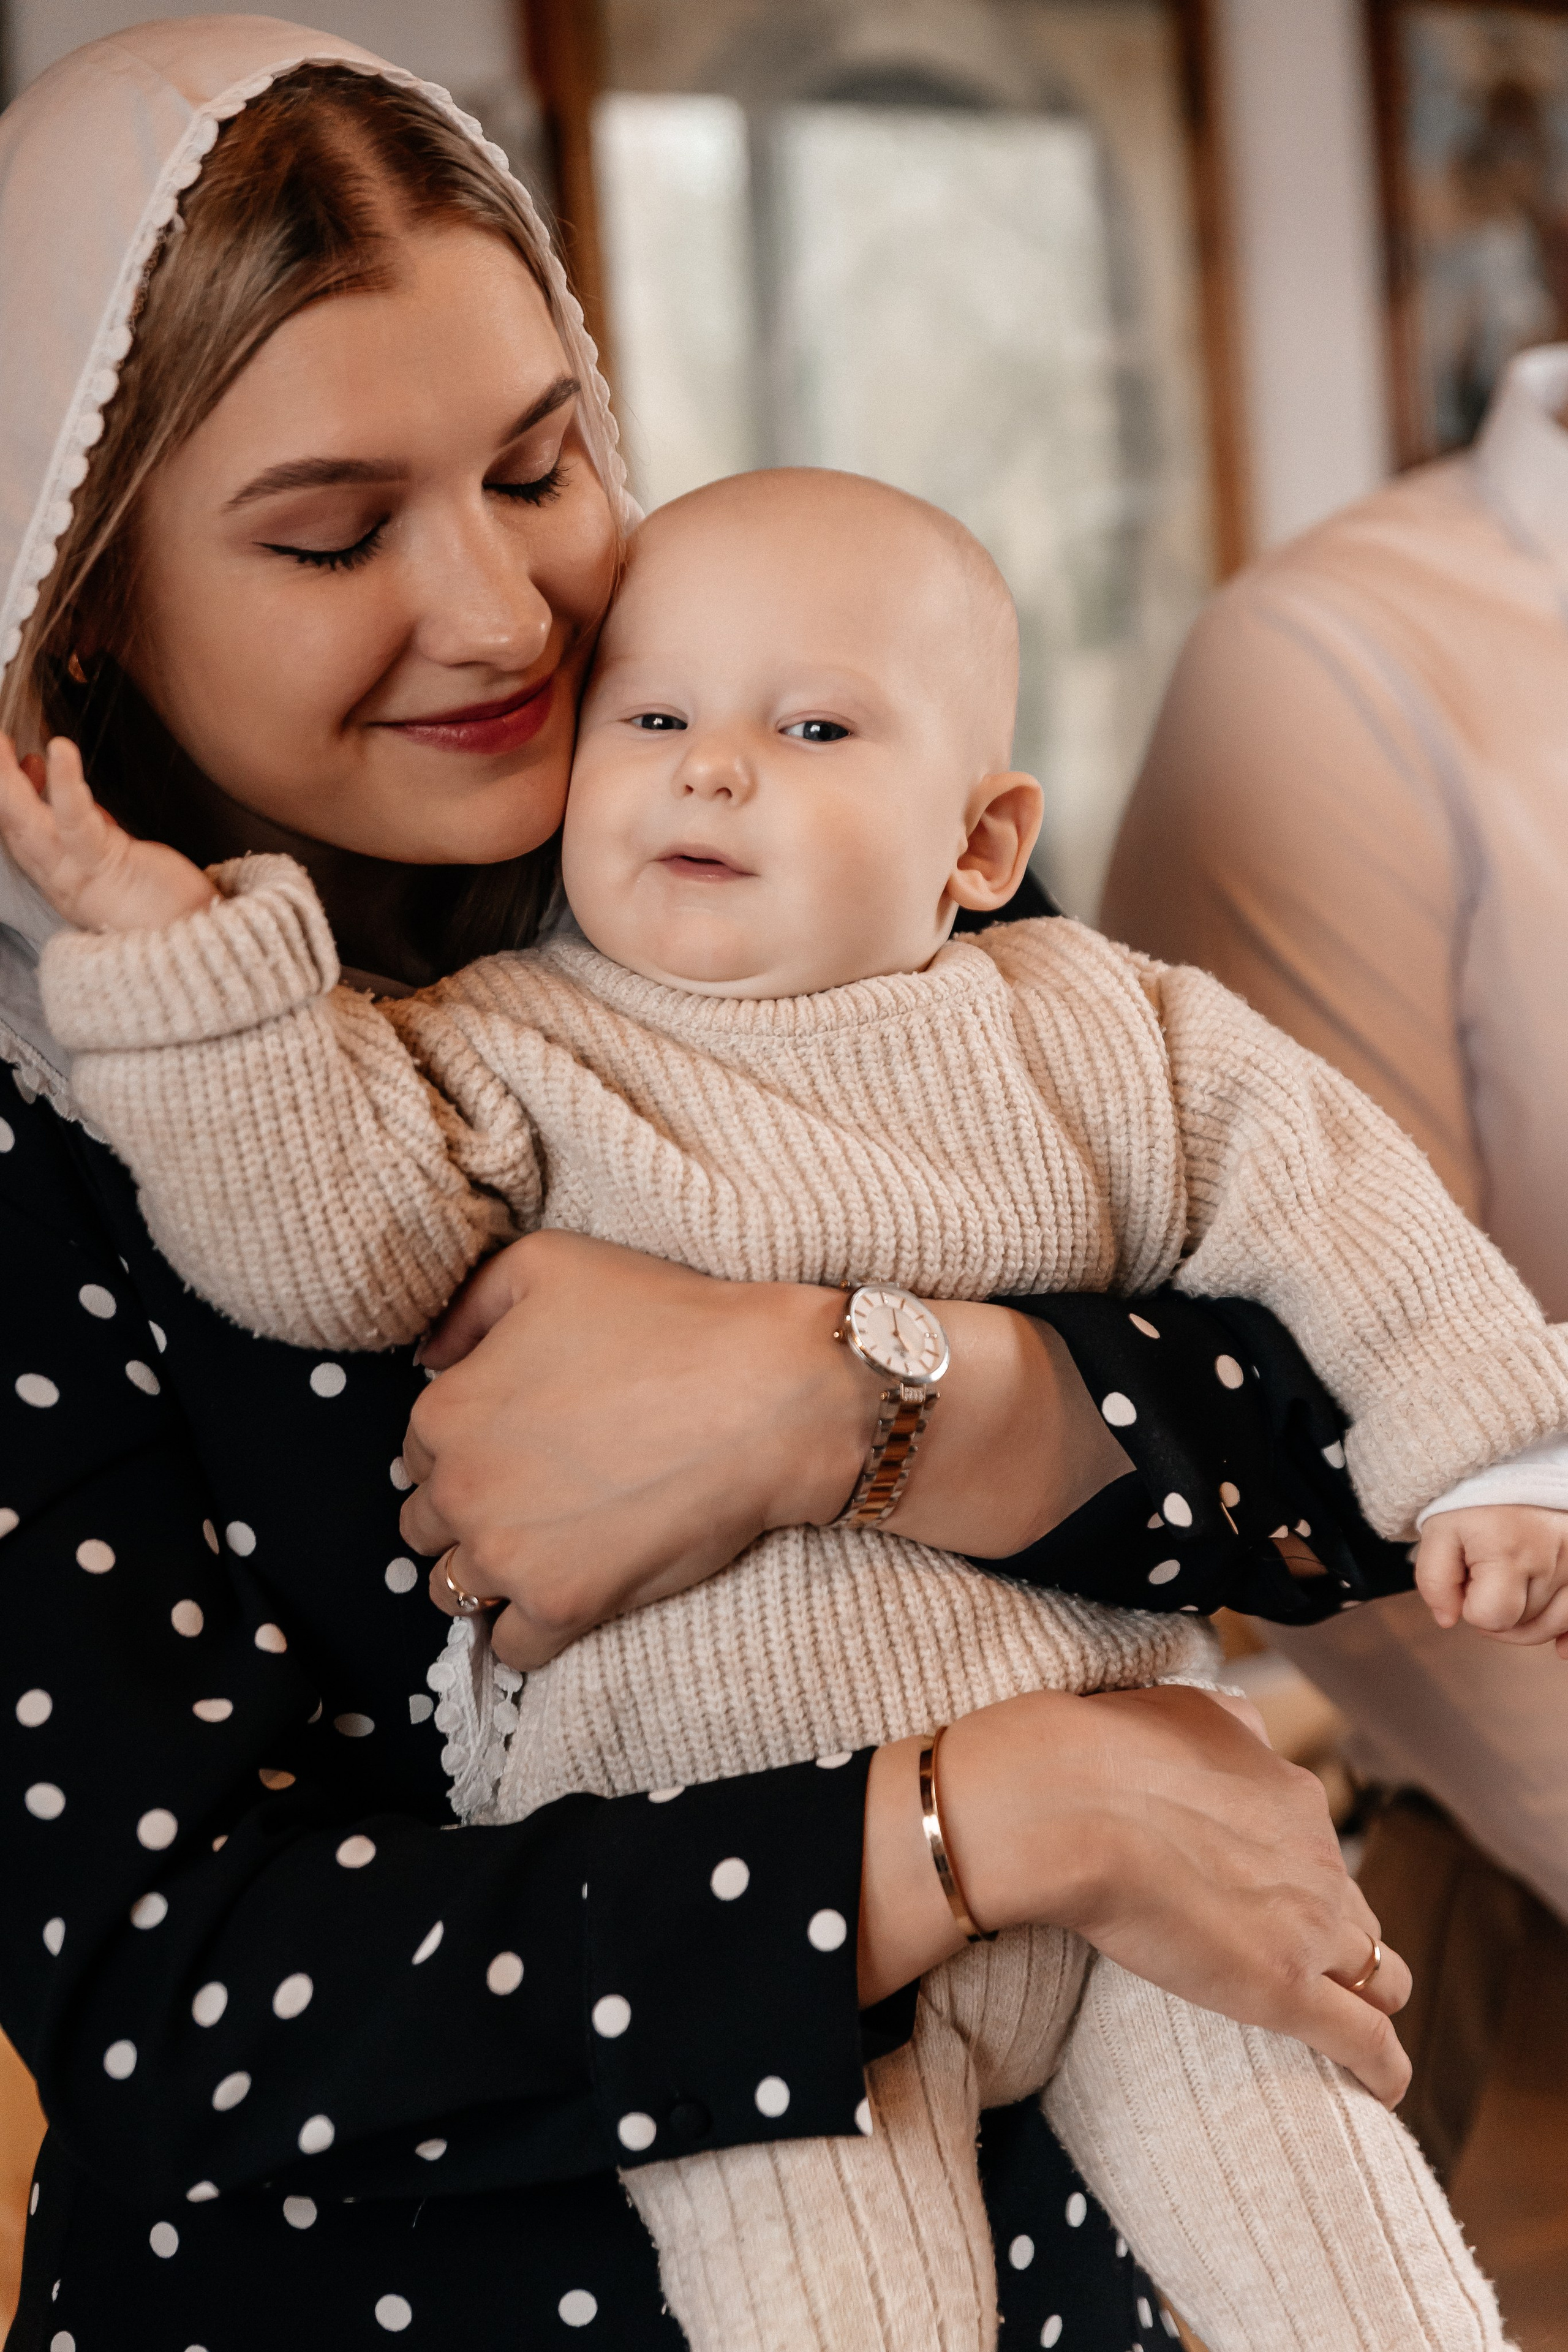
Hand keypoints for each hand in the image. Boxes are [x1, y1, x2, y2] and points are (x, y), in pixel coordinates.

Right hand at [0, 731, 214, 929]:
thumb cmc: (166, 905)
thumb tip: (71, 796)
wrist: (196, 946)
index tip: (17, 759)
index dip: (12, 798)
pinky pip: (75, 820)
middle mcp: (60, 882)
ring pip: (27, 825)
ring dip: (7, 782)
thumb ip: (92, 830)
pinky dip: (63, 784)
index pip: (23, 835)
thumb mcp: (120, 862)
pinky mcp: (104, 866)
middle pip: (13, 829)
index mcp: (63, 880)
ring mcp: (76, 877)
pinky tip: (59, 749)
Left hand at [404, 1232, 872, 1667]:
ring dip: (490, 1574)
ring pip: (457, 1591)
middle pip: (428, 1525)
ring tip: (547, 1547)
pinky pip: (513, 1648)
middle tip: (536, 1493)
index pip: (419, 1452)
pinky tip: (567, 1593)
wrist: (766, 1395)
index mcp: (447, 1411)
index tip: (514, 1444)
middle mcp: (462, 1490)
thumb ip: (468, 1304)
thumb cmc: (666, 1320)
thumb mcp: (549, 1262)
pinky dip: (530, 1630)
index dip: (467, 1445)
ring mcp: (509, 1556)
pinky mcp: (564, 1606)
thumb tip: (429, 1357)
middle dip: (470, 1510)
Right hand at [860, 1685, 1411, 2106]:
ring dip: (1367, 1998)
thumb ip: (1231, 1725)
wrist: (1070, 1804)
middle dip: (1342, 1944)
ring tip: (1348, 2028)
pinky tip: (1382, 2089)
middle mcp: (1317, 1857)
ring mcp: (1309, 1926)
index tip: (1279, 1905)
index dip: (1305, 1886)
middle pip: (1360, 1917)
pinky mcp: (1287, 1988)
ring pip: (1380, 1975)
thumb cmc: (1103, 1753)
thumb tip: (1248, 1726)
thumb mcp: (1189, 1710)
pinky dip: (1382, 2067)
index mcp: (1291, 1796)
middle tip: (1302, 1968)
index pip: (1321, 1855)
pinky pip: (1366, 2041)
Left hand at [1415, 1502, 1567, 1655]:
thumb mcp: (1439, 1530)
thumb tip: (1448, 1620)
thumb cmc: (1475, 1496)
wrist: (1513, 1463)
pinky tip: (1560, 1647)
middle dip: (1498, 1611)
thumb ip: (1434, 1579)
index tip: (1467, 1581)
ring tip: (1511, 1591)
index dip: (1470, 1607)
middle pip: (1522, 1625)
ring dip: (1529, 1620)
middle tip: (1488, 1578)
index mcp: (1508, 1551)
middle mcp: (1550, 1560)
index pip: (1491, 1617)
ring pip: (1553, 1625)